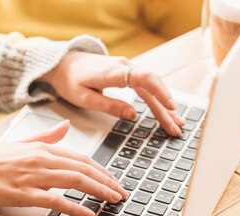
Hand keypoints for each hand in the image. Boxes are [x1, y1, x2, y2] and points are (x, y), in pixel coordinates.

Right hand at [0, 120, 127, 215]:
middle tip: (121, 192)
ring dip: (98, 191)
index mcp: (42, 148)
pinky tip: (87, 214)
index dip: (101, 170)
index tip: (114, 180)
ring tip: (113, 200)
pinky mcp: (24, 194)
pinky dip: (74, 207)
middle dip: (107, 181)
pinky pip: (55, 201)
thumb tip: (66, 126)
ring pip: (75, 181)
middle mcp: (41, 159)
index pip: (80, 158)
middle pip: (83, 169)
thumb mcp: (21, 143)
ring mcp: (33, 176)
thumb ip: (46, 136)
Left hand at [39, 51, 184, 135]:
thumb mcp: (84, 98)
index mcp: (112, 72)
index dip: (159, 92)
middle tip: (175, 128)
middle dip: (165, 108)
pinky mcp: (127, 73)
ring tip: (175, 125)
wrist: (63, 63)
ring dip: (164, 107)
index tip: (170, 107)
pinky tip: (166, 113)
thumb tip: (132, 114)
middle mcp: (124, 66)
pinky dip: (157, 101)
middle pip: (152, 86)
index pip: (143, 78)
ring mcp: (127, 69)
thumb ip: (108, 106)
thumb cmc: (70, 80)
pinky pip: (146, 87)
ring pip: (151, 88)